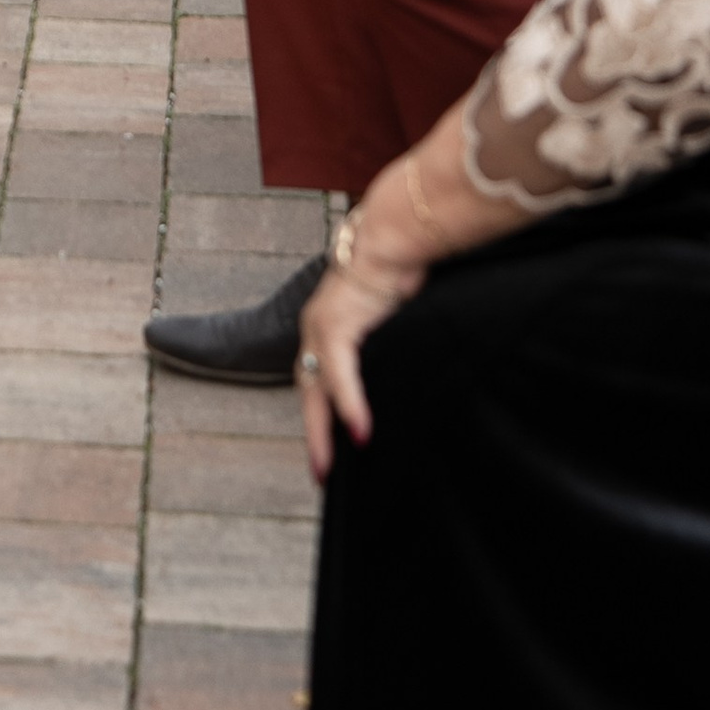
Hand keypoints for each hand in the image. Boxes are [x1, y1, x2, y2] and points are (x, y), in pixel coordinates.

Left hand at [295, 230, 426, 481]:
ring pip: (316, 389)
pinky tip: (360, 433)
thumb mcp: (388, 316)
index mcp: (325, 324)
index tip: (327, 448)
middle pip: (308, 391)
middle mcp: (316, 327)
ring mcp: (322, 326)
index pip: (315, 378)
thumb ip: (384, 345)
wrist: (395, 235)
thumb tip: (401, 371)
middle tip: (321, 474)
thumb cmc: (398, 269)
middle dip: (314, 434)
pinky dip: (349, 404)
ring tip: (329, 469)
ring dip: (324, 432)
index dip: (321, 413)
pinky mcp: (338, 324)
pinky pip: (340, 374)